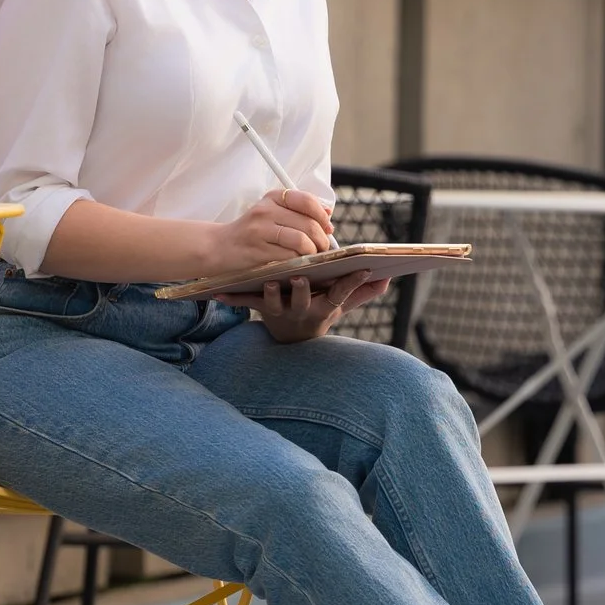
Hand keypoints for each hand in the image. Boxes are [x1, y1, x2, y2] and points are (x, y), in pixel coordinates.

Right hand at [203, 188, 334, 275]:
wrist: (220, 247)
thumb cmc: (251, 232)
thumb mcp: (272, 213)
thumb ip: (298, 211)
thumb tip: (327, 212)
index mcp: (273, 197)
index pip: (307, 201)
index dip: (322, 216)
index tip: (327, 228)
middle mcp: (266, 210)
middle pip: (308, 223)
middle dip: (322, 239)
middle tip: (323, 248)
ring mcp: (260, 230)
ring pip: (301, 240)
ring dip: (313, 252)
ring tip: (312, 256)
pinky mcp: (257, 250)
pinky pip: (289, 256)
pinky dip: (299, 261)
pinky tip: (299, 263)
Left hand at [216, 272, 389, 342]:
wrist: (291, 336)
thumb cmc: (319, 309)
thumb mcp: (342, 305)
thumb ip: (363, 292)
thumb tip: (388, 277)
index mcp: (325, 305)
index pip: (341, 292)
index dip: (352, 282)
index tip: (363, 268)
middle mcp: (303, 309)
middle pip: (303, 299)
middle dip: (302, 289)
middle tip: (300, 276)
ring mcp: (281, 310)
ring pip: (274, 302)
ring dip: (270, 293)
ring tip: (267, 282)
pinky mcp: (260, 307)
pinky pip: (245, 302)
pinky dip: (230, 297)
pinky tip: (216, 291)